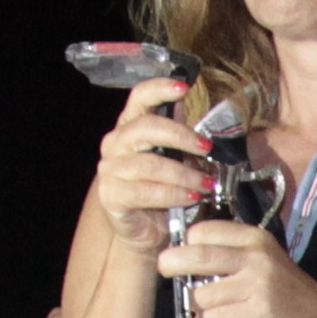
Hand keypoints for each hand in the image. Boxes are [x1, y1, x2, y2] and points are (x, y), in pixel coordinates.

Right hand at [93, 76, 213, 253]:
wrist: (148, 231)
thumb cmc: (162, 190)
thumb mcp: (176, 159)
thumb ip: (182, 136)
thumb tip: (202, 115)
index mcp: (130, 127)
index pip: (139, 97)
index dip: (160, 88)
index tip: (184, 86)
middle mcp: (115, 143)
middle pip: (146, 128)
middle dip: (181, 136)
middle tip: (206, 148)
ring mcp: (110, 170)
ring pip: (149, 164)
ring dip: (183, 174)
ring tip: (206, 184)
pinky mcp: (111, 195)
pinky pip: (145, 192)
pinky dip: (172, 194)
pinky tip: (190, 197)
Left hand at [162, 221, 316, 317]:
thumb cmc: (288, 294)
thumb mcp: (265, 261)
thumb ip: (232, 254)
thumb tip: (183, 255)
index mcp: (255, 238)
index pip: (204, 230)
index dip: (186, 242)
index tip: (181, 252)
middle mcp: (257, 256)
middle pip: (196, 255)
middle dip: (172, 264)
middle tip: (165, 270)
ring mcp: (258, 284)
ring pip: (202, 293)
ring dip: (198, 305)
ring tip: (209, 309)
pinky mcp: (259, 312)